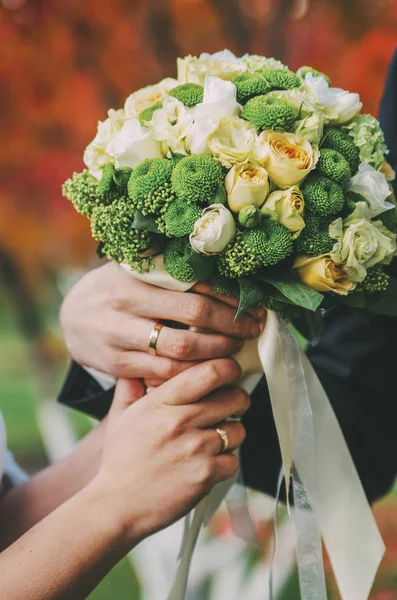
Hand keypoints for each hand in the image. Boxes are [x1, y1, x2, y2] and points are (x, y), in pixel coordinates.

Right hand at [60, 262, 263, 380]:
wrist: (70, 318)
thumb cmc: (113, 288)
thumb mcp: (133, 269)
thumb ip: (169, 270)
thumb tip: (220, 267)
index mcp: (132, 283)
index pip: (194, 297)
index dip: (229, 304)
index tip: (253, 308)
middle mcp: (124, 312)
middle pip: (192, 327)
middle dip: (230, 330)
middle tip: (251, 330)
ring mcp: (120, 342)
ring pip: (180, 357)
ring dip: (215, 355)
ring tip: (235, 349)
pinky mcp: (118, 367)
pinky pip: (163, 375)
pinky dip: (191, 372)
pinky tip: (209, 367)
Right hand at [92, 358, 248, 544]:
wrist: (117, 505)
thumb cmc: (120, 461)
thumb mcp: (120, 417)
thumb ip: (131, 388)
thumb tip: (139, 369)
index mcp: (161, 402)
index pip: (208, 373)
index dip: (228, 368)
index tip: (230, 372)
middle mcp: (180, 421)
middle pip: (233, 398)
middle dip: (238, 400)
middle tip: (232, 405)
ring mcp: (195, 448)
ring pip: (238, 430)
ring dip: (231, 434)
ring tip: (215, 440)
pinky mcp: (205, 475)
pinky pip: (234, 460)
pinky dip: (225, 463)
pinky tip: (208, 464)